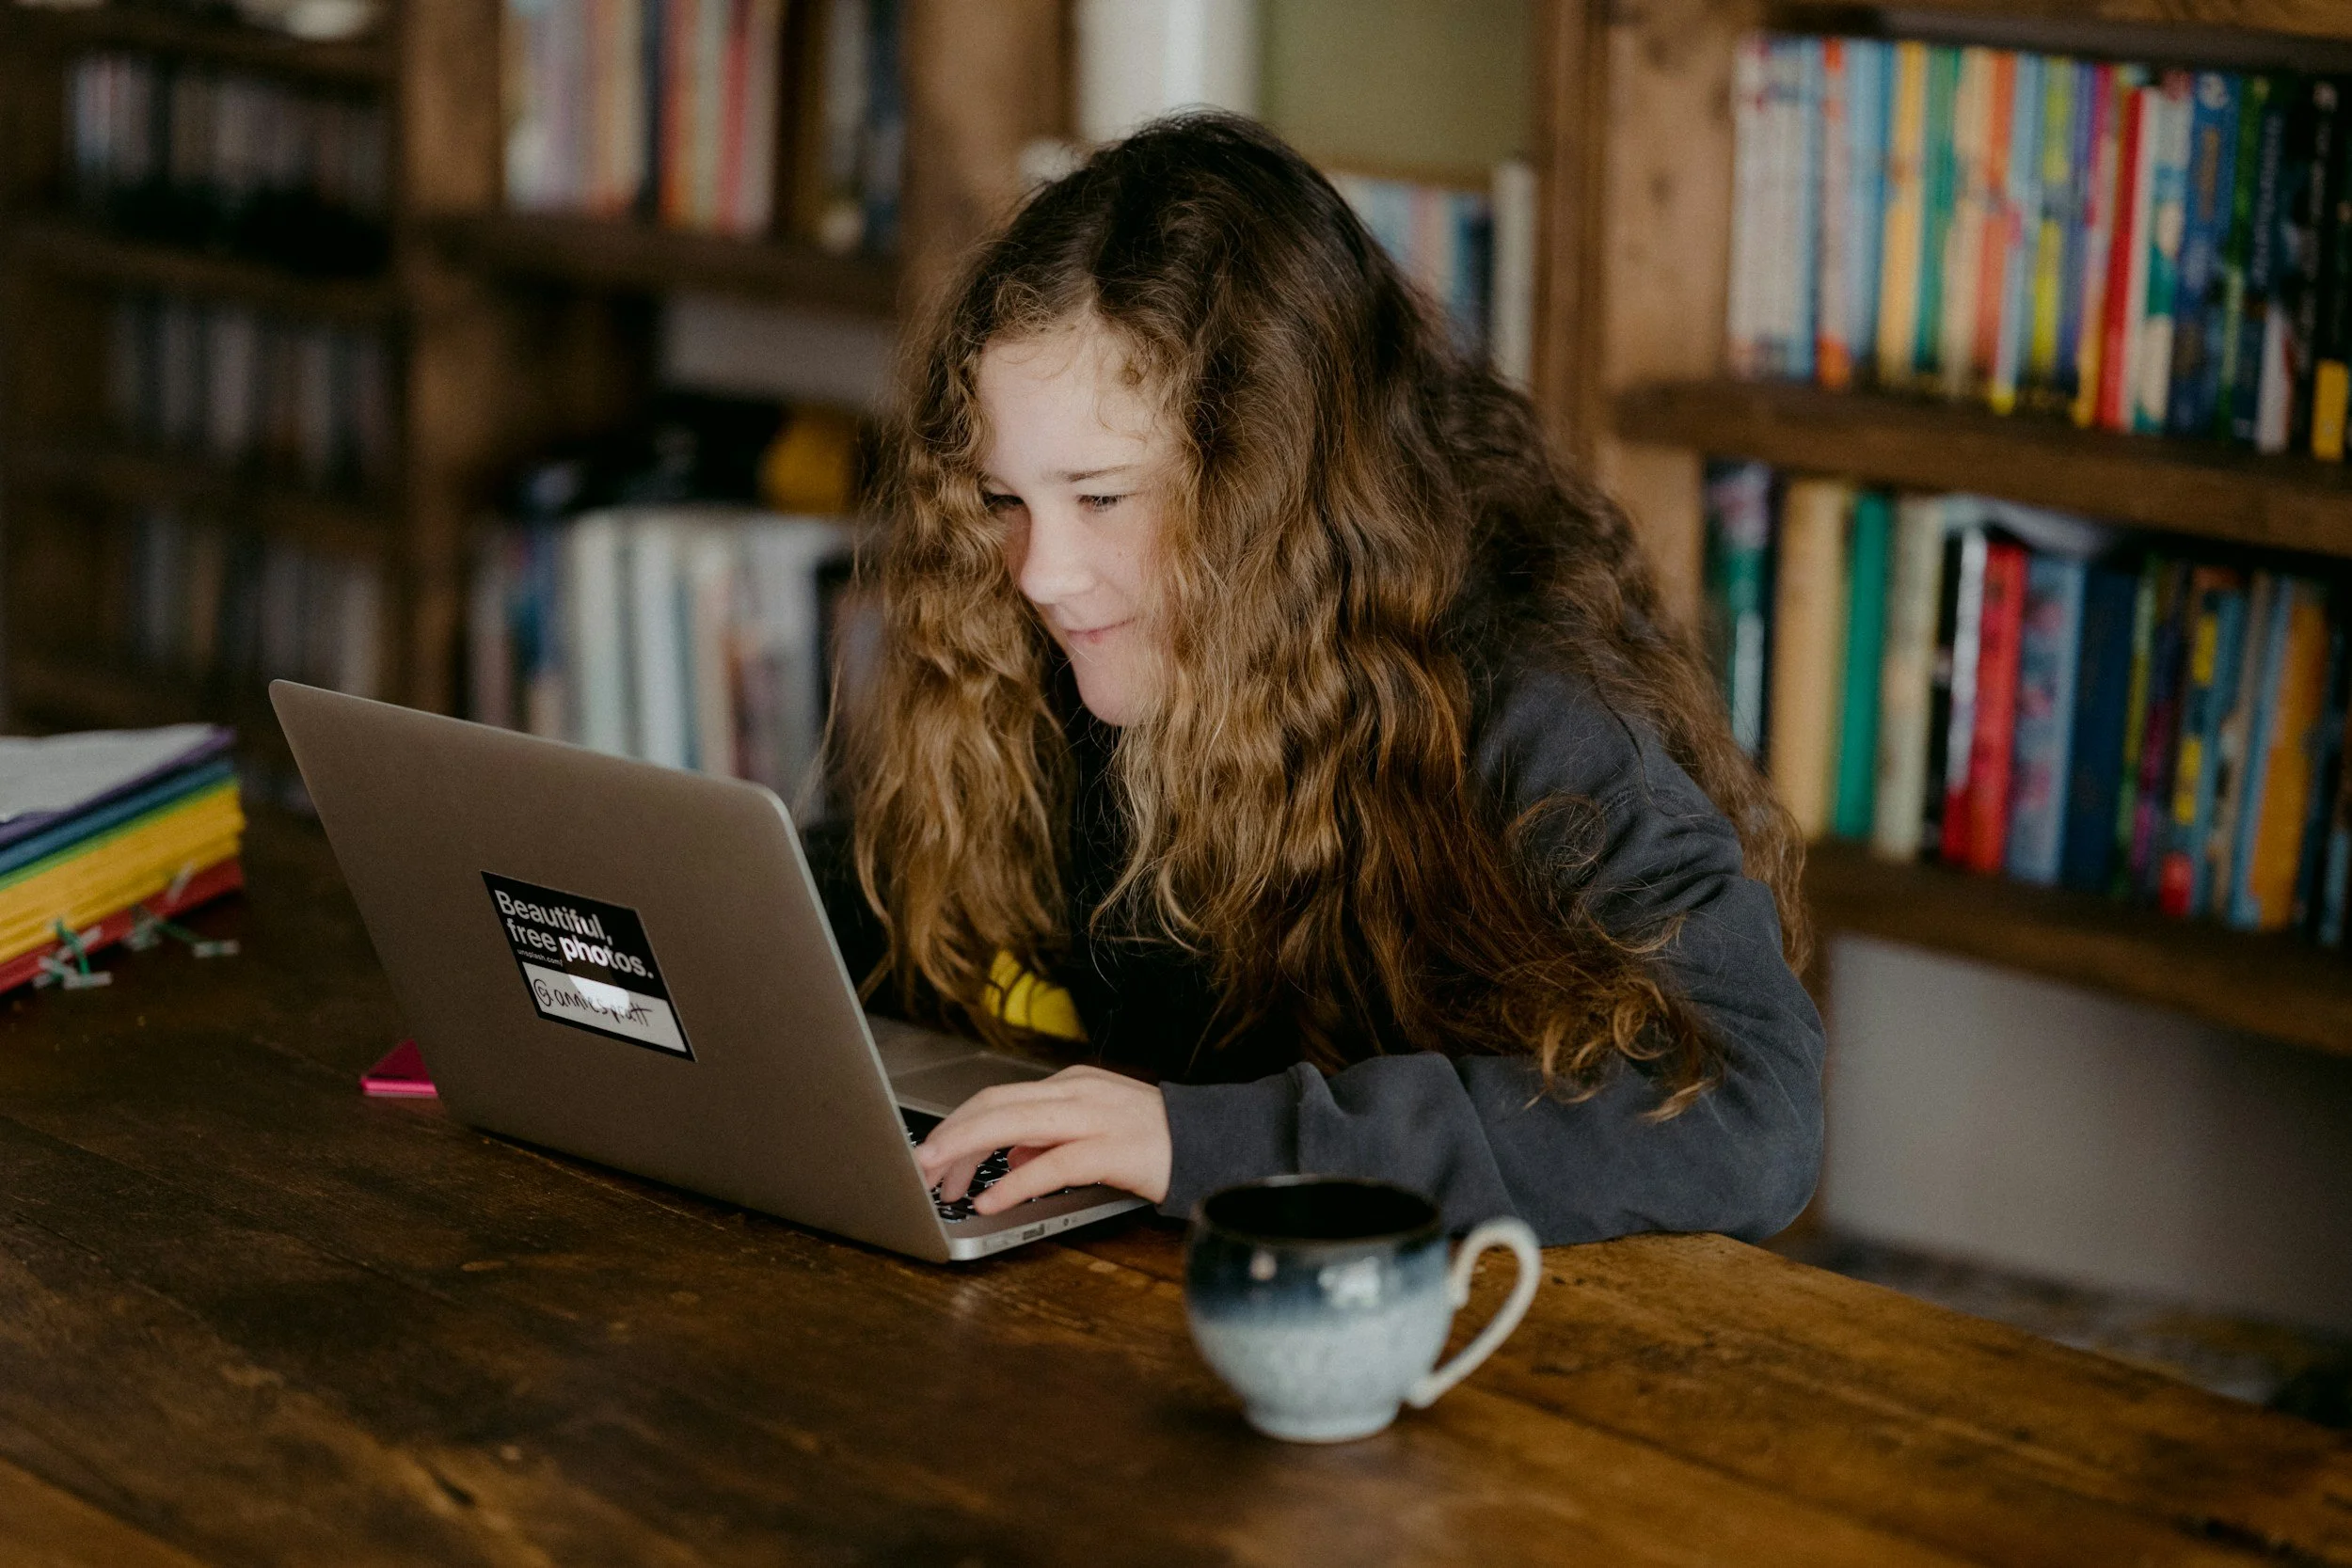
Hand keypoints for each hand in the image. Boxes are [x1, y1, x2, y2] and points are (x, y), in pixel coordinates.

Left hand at [913, 1065, 1171, 1214]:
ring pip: (1012, 1124)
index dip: (956, 1128)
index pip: (996, 1099)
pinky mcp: (1111, 1149)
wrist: (1213, 1143)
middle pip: (993, 1105)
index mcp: (1069, 1085)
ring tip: (940, 1182)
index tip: (931, 1158)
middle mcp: (1076, 1092)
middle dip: (948, 1137)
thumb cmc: (1155, 1141)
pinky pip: (1051, 1165)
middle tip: (918, 1167)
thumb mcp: (1094, 1130)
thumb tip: (1010, 1154)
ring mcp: (1094, 1117)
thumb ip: (1050, 1138)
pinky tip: (991, 1201)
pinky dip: (1014, 1183)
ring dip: (967, 1152)